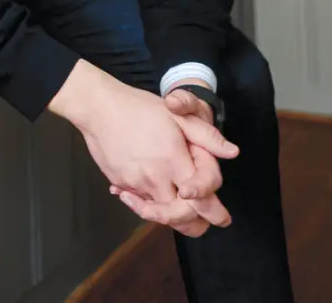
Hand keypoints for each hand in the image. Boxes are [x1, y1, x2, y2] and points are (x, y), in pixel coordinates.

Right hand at [48, 60, 237, 236]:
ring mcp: (135, 184)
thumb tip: (233, 152)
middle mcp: (155, 179)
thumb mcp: (177, 114)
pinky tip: (149, 193)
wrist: (99, 107)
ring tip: (179, 208)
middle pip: (180, 217)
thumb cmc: (139, 107)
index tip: (223, 219)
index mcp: (174, 162)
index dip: (215, 213)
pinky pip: (139, 202)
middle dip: (195, 224)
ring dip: (171, 214)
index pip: (201, 201)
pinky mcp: (120, 184)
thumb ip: (207, 136)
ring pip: (158, 213)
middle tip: (204, 221)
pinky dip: (147, 203)